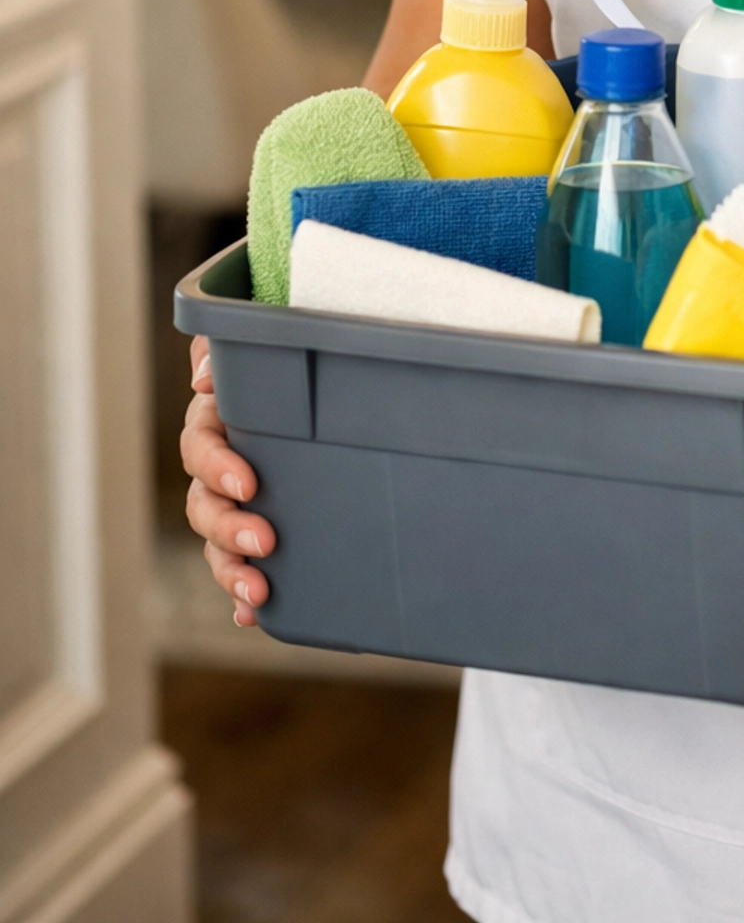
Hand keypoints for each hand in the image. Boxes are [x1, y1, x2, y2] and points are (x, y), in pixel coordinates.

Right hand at [180, 335, 273, 627]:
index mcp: (217, 422)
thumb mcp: (261, 345)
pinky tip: (253, 617)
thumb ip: (227, 351)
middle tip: (265, 541)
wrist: (322, 388)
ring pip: (217, 544)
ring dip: (230, 570)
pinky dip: (241, 597)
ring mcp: (235, 505)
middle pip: (205, 505)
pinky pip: (241, 570)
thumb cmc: (285, 366)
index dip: (219, 467)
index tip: (249, 483)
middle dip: (229, 528)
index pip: (201, 448)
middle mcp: (220, 469)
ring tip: (257, 592)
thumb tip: (203, 377)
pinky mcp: (256, 534)